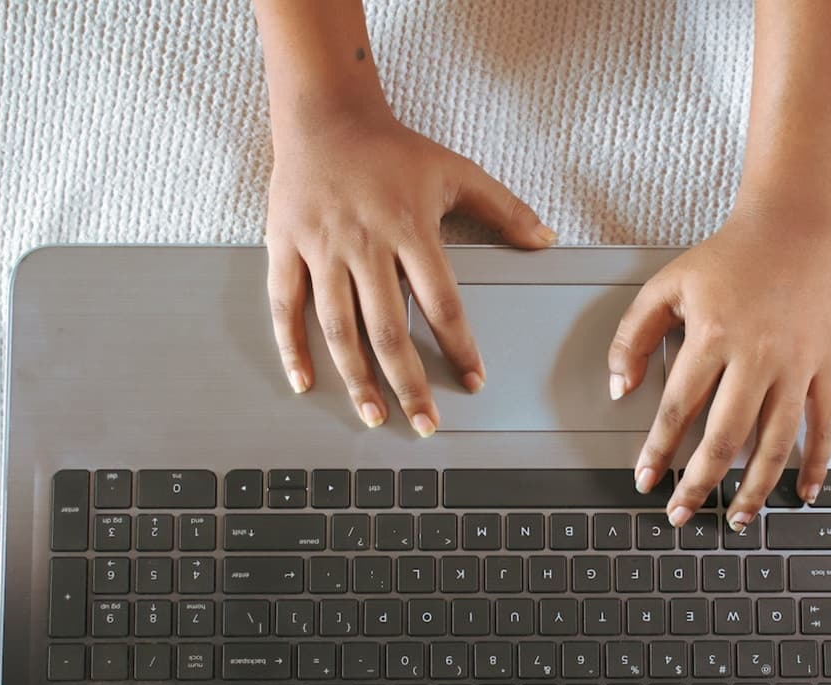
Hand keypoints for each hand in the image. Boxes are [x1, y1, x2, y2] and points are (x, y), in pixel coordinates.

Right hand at [265, 109, 554, 434]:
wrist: (325, 116)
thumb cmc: (392, 149)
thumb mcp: (456, 170)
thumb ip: (504, 208)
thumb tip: (546, 239)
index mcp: (409, 229)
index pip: (441, 303)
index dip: (460, 348)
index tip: (473, 382)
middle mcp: (364, 244)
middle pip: (387, 328)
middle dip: (408, 382)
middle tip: (425, 423)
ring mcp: (321, 248)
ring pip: (337, 326)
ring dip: (356, 377)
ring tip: (374, 414)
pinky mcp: (284, 246)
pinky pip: (284, 305)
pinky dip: (291, 347)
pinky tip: (305, 383)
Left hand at [609, 208, 830, 529]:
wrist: (793, 227)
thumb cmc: (729, 257)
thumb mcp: (666, 286)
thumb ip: (632, 336)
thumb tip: (620, 388)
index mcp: (713, 336)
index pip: (680, 409)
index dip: (659, 451)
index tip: (646, 481)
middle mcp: (757, 356)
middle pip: (724, 438)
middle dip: (700, 484)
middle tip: (682, 514)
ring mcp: (798, 363)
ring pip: (776, 442)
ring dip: (756, 488)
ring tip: (739, 519)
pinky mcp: (829, 364)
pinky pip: (825, 424)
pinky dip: (816, 462)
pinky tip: (803, 491)